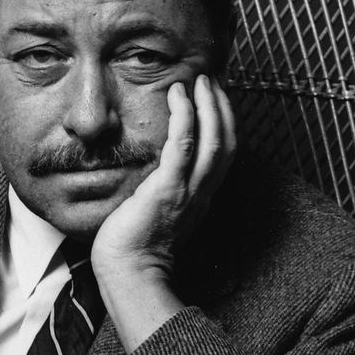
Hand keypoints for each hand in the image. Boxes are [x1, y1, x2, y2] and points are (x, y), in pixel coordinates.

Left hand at [92, 74, 235, 350]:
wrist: (128, 273)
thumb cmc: (134, 249)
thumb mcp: (156, 213)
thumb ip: (162, 191)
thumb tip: (150, 173)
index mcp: (200, 199)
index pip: (222, 155)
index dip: (223, 125)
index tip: (214, 101)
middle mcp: (202, 193)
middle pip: (226, 143)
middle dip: (222, 108)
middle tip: (211, 81)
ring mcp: (188, 191)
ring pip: (213, 140)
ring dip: (209, 105)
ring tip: (199, 81)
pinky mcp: (168, 188)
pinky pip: (183, 145)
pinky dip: (185, 116)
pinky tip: (178, 95)